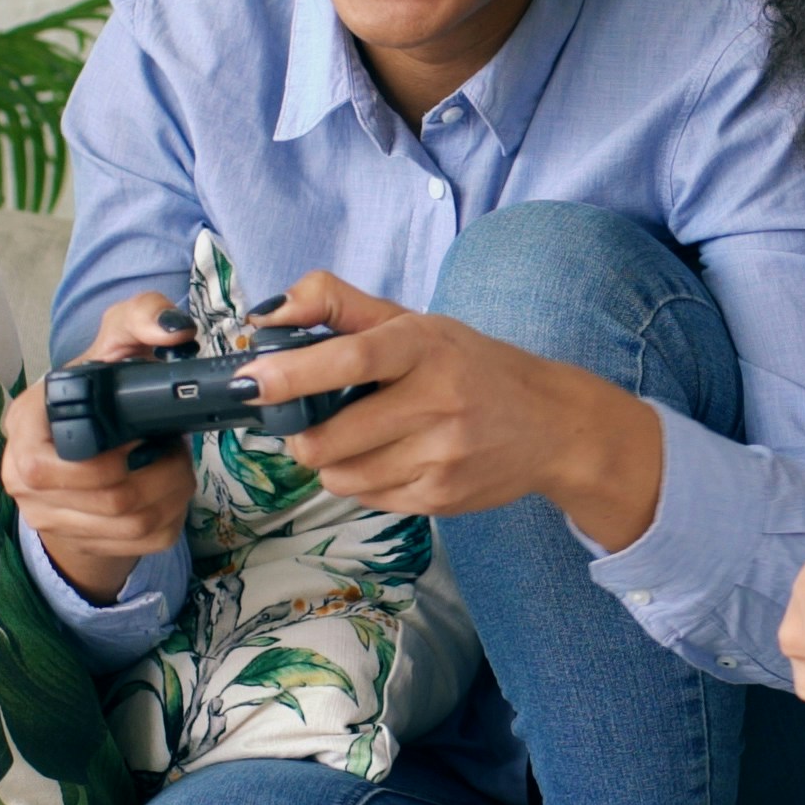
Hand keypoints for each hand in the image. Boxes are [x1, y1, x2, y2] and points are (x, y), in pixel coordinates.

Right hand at [0, 292, 196, 600]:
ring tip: (175, 462)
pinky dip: (172, 513)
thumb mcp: (114, 342)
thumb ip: (141, 317)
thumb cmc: (98, 389)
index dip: (108, 459)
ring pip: (131, 524)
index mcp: (22, 428)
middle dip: (159, 473)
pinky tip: (169, 488)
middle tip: (172, 446)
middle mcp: (23, 479)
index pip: (48, 467)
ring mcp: (51, 518)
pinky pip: (144, 541)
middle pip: (109, 500)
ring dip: (171, 491)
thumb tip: (174, 330)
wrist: (86, 442)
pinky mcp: (86, 542)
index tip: (144, 435)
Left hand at [237, 273, 667, 546]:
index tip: (252, 381)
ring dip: (329, 461)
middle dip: (300, 434)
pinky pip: (368, 499)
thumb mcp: (415, 322)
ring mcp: (442, 456)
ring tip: (355, 439)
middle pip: (332, 435)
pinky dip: (361, 482)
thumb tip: (267, 314)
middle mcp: (438, 401)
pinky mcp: (442, 498)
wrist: (553, 425)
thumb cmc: (471, 366)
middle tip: (303, 423)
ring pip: (342, 475)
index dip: (293, 373)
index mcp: (425, 346)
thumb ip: (338, 305)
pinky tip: (389, 459)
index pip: (352, 358)